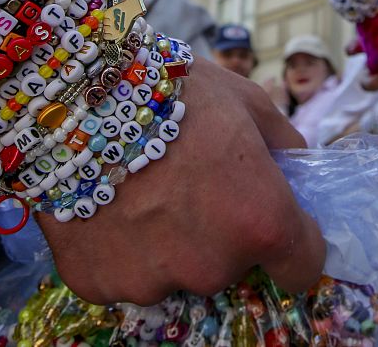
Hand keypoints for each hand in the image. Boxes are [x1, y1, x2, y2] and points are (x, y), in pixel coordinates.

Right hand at [39, 61, 324, 305]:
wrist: (75, 95)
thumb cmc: (171, 91)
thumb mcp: (248, 103)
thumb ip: (285, 146)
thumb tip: (296, 174)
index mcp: (261, 222)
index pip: (302, 267)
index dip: (293, 242)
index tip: (275, 222)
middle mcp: (212, 266)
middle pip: (231, 265)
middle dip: (220, 231)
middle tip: (189, 181)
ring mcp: (152, 283)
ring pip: (175, 271)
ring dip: (168, 242)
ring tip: (142, 187)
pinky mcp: (100, 285)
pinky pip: (123, 273)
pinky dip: (119, 248)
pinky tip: (108, 203)